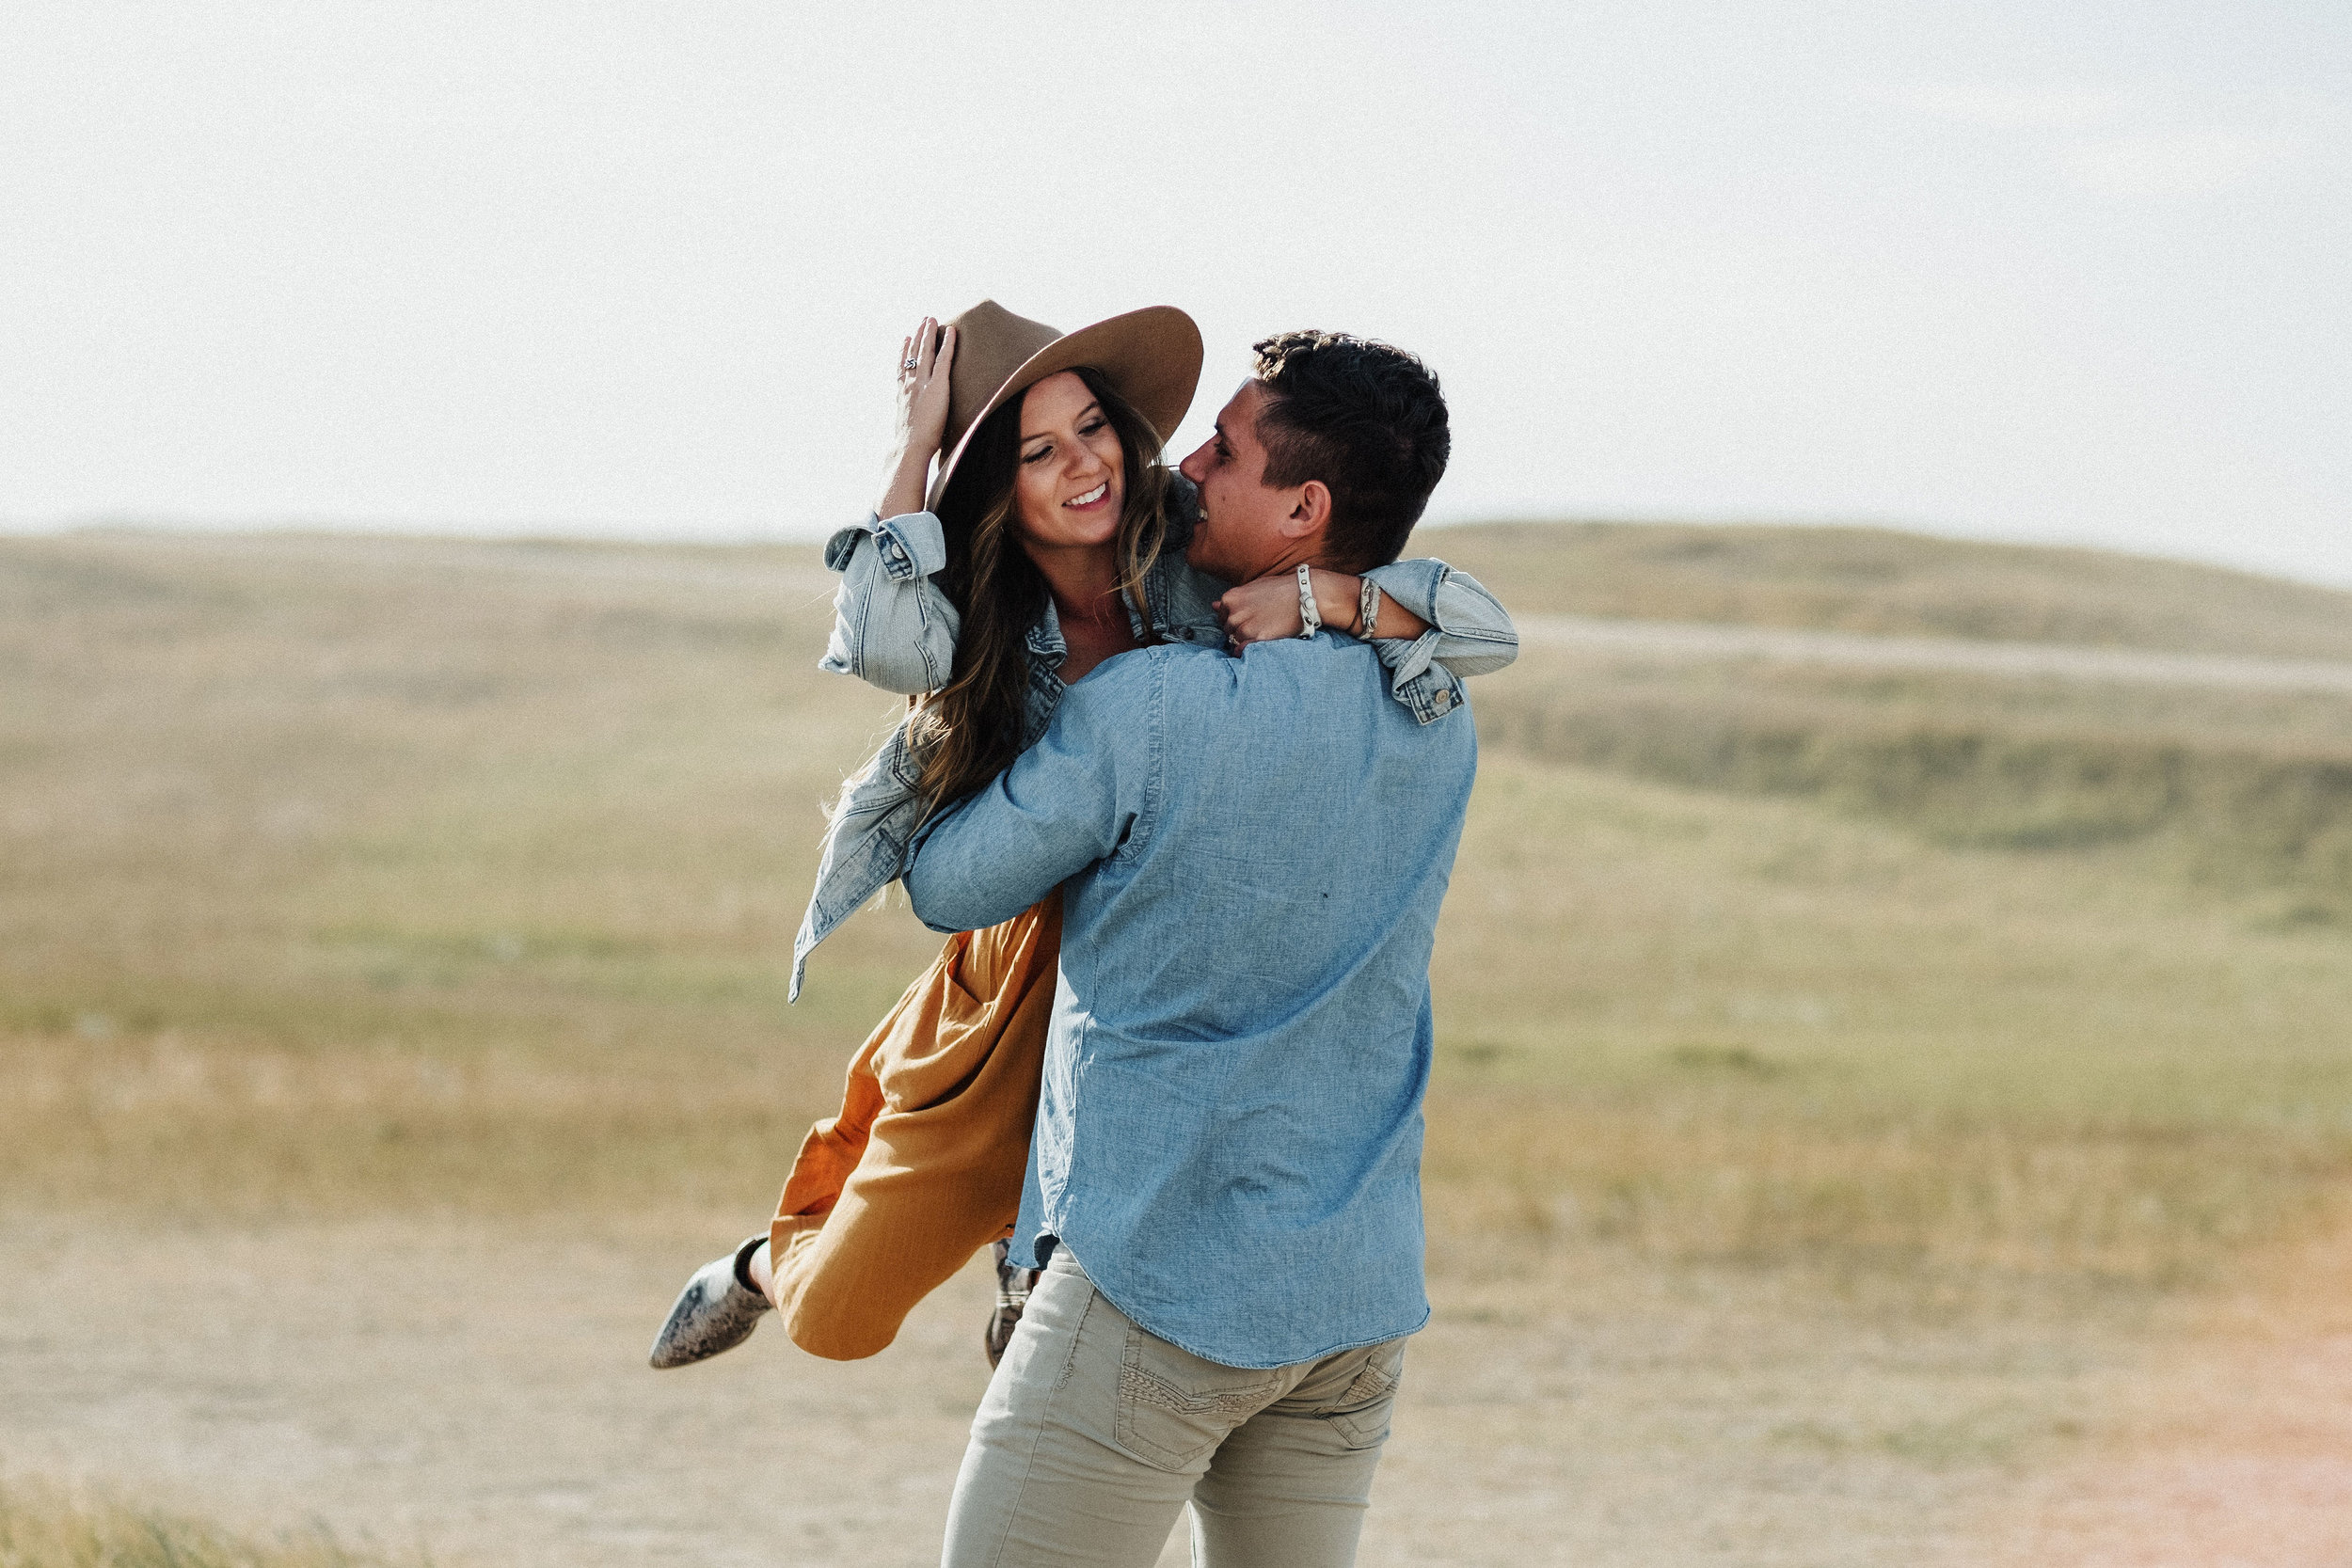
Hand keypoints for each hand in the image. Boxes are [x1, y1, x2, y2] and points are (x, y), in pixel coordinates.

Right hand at [878, 316, 956, 516]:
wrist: (909, 449)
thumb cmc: (909, 450)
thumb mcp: (909, 437)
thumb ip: (914, 433)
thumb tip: (917, 446)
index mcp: (901, 397)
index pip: (901, 370)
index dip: (902, 354)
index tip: (904, 340)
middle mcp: (909, 386)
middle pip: (912, 356)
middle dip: (916, 337)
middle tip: (920, 322)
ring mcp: (921, 384)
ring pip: (925, 352)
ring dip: (928, 333)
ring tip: (931, 319)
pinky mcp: (937, 385)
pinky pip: (943, 359)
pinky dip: (948, 344)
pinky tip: (952, 332)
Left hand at [1213, 572, 1305, 649]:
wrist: (1305, 595)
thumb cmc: (1281, 589)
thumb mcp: (1253, 588)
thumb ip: (1234, 599)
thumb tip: (1213, 606)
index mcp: (1231, 597)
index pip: (1221, 615)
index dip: (1232, 618)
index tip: (1244, 620)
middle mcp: (1234, 612)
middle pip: (1227, 628)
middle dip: (1236, 630)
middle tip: (1253, 627)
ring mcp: (1244, 626)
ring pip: (1234, 640)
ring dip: (1242, 640)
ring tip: (1258, 634)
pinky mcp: (1256, 638)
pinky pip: (1241, 650)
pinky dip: (1244, 651)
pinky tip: (1253, 647)